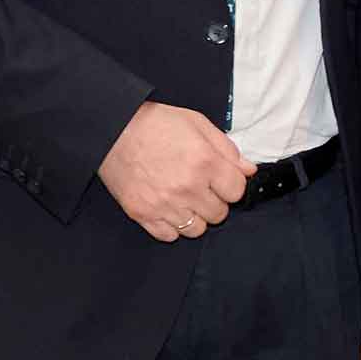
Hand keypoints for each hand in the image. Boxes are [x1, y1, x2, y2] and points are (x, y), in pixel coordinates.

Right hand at [99, 101, 253, 243]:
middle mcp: (186, 187)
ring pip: (196, 229)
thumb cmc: (155, 123)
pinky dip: (172, 226)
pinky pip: (169, 235)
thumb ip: (227, 149)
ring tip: (184, 199)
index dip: (231, 185)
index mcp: (205, 163)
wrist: (112, 129)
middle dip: (215, 201)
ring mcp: (163, 204)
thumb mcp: (198, 124)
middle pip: (219, 214)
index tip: (222, 180)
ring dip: (195, 216)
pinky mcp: (141, 213)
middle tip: (201, 187)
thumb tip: (249, 170)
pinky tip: (168, 208)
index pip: (237, 192)